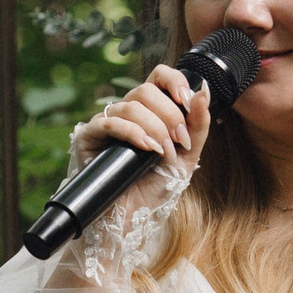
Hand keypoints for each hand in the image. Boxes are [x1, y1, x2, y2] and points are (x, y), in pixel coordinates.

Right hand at [71, 64, 211, 179]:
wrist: (136, 216)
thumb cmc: (157, 186)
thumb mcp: (188, 154)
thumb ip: (198, 123)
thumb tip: (204, 89)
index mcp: (149, 110)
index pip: (157, 76)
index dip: (173, 81)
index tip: (186, 101)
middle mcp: (126, 112)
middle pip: (145, 90)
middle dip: (169, 114)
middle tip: (180, 141)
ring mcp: (105, 123)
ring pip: (130, 106)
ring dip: (154, 128)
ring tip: (163, 152)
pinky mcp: (88, 138)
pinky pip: (109, 122)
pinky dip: (133, 133)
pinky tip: (147, 148)